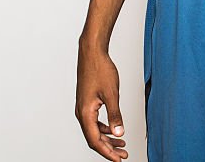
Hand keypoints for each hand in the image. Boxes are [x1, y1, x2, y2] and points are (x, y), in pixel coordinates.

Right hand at [76, 42, 129, 159]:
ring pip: (94, 131)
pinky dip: (104, 129)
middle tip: (123, 155)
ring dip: (107, 139)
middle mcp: (81, 113)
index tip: (119, 159)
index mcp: (85, 113)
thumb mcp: (112, 94)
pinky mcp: (87, 103)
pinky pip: (94, 122)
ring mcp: (83, 108)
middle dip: (108, 149)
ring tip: (121, 144)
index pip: (95, 140)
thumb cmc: (100, 69)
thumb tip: (119, 133)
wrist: (92, 53)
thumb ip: (115, 115)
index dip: (107, 152)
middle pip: (94, 138)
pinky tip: (114, 130)